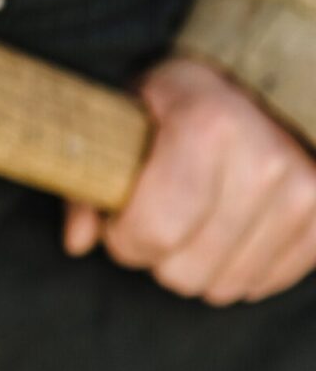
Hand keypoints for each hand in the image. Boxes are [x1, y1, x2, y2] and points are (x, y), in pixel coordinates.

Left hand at [65, 57, 315, 304]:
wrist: (251, 85)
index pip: (156, 229)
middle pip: (186, 269)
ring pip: (223, 285)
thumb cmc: (171, 105)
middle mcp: (264, 160)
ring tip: (189, 221)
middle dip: (155, 254)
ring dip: (194, 264)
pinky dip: (234, 267)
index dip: (122, 238)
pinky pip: (264, 283)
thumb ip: (88, 180)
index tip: (117, 219)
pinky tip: (224, 231)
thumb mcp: (119, 120)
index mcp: (207, 124)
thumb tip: (76, 242)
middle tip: (153, 218)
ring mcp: (304, 191)